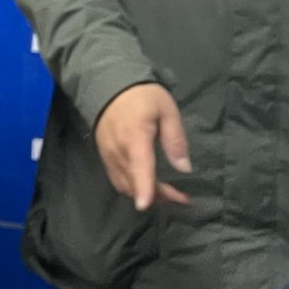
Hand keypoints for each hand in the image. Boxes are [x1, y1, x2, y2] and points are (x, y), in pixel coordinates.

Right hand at [94, 82, 191, 210]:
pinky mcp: (104, 157)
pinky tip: (148, 186)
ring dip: (146, 194)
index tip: (145, 204)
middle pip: (135, 182)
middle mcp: (118, 150)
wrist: (109, 84)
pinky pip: (118, 180)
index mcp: (135, 137)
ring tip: (168, 195)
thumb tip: (184, 167)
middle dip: (158, 196)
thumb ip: (175, 139)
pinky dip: (133, 188)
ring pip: (125, 185)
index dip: (142, 187)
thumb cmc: (142, 96)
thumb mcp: (166, 109)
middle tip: (181, 197)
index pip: (139, 166)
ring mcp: (108, 155)